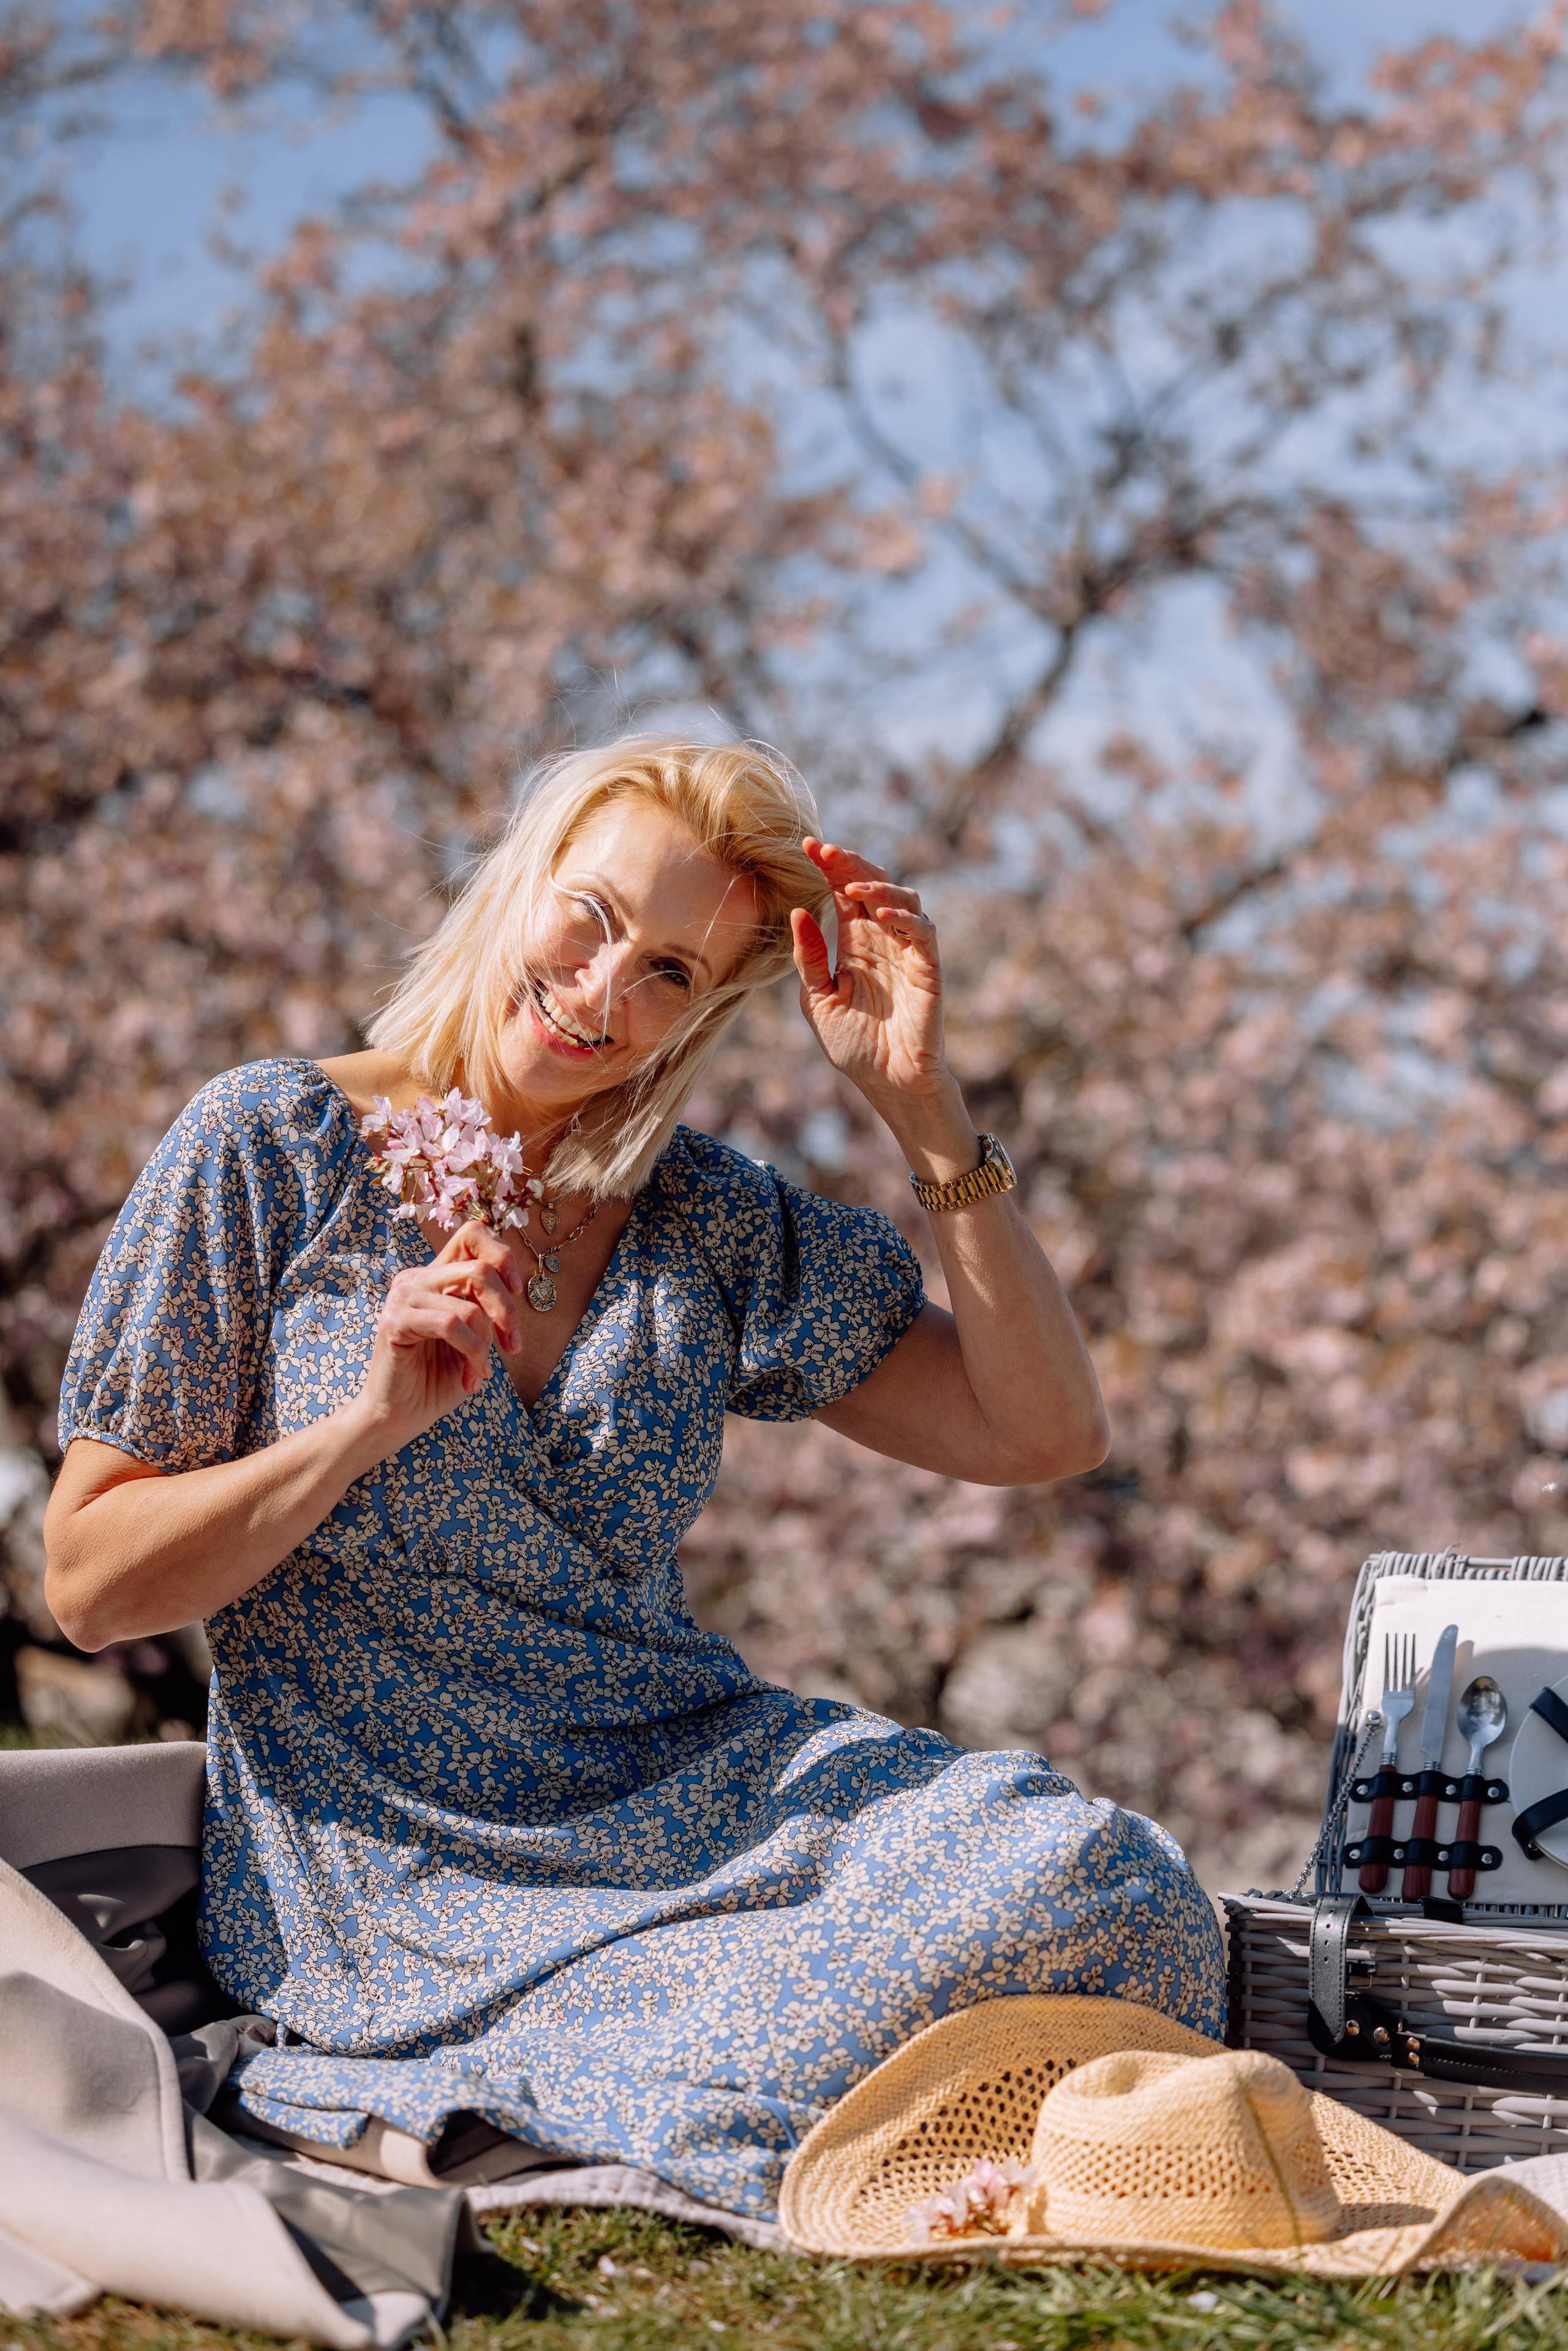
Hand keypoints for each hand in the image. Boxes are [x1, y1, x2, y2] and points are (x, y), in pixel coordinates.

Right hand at [356, 1223, 521, 1448]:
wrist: (402, 1416)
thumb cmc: (439, 1378)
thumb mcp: (475, 1336)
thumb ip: (486, 1306)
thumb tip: (513, 1288)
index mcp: (437, 1276)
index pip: (473, 1235)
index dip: (504, 1258)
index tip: (517, 1293)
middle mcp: (417, 1278)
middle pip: (480, 1269)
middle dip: (507, 1311)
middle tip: (512, 1346)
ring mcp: (403, 1296)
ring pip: (470, 1305)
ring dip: (486, 1346)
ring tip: (480, 1372)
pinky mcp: (395, 1321)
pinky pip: (452, 1325)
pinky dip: (472, 1354)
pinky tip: (470, 1378)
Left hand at [791, 840, 946, 1113]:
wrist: (888, 1084)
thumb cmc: (855, 1047)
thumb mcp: (818, 1000)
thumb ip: (809, 960)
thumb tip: (799, 912)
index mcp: (854, 945)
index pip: (843, 894)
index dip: (829, 868)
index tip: (806, 846)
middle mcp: (882, 942)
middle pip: (872, 886)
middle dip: (850, 864)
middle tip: (825, 850)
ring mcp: (907, 953)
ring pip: (903, 899)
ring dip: (877, 887)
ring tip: (850, 887)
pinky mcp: (928, 969)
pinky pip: (923, 933)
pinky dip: (905, 919)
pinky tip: (881, 916)